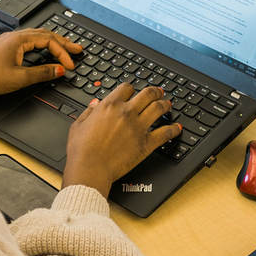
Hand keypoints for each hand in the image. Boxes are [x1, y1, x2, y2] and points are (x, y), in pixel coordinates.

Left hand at [0, 29, 82, 103]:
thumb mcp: (20, 78)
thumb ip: (42, 73)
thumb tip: (59, 69)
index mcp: (19, 39)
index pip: (48, 41)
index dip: (62, 53)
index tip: (70, 65)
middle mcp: (14, 37)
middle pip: (45, 34)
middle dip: (63, 42)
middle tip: (78, 49)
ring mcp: (9, 42)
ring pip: (37, 37)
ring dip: (53, 43)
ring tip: (65, 49)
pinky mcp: (6, 49)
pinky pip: (29, 42)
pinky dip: (42, 46)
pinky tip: (45, 52)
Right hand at [62, 84, 182, 195]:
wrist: (90, 168)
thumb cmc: (81, 149)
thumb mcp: (78, 125)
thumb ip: (88, 112)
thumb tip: (95, 105)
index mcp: (110, 105)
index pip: (127, 88)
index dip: (131, 89)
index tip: (133, 92)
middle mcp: (127, 113)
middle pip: (148, 94)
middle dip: (155, 91)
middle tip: (158, 92)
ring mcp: (138, 127)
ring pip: (159, 108)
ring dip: (166, 104)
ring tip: (168, 104)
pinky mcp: (146, 143)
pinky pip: (165, 133)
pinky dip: (173, 129)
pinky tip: (177, 128)